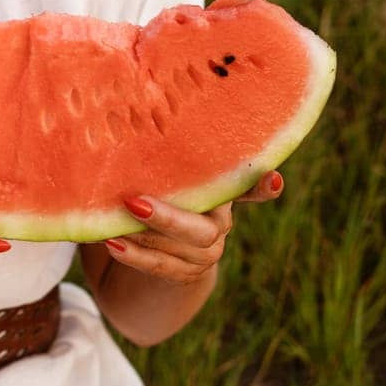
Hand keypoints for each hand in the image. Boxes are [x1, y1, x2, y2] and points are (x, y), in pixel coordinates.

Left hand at [102, 170, 284, 284]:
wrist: (161, 242)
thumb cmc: (162, 190)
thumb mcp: (168, 171)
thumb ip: (168, 157)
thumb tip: (138, 112)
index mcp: (222, 190)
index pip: (250, 188)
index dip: (263, 187)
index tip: (273, 178)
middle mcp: (222, 224)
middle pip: (203, 230)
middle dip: (167, 219)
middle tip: (133, 202)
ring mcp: (207, 253)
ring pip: (180, 250)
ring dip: (143, 237)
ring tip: (112, 225)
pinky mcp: (186, 274)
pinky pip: (161, 267)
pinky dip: (134, 256)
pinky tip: (112, 243)